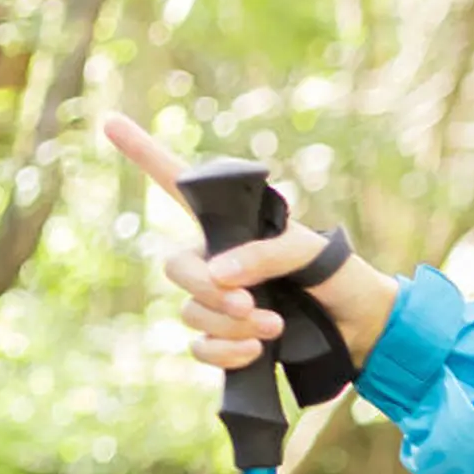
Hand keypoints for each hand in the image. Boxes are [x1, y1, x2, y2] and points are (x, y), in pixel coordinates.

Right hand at [103, 114, 403, 373]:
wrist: (362, 328)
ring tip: (274, 324)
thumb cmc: (339, 277)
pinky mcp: (227, 339)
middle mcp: (215, 260)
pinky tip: (254, 349)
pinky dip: (224, 351)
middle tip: (250, 303)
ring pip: (192, 312)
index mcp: (231, 225)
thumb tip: (219, 275)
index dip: (144, 153)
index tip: (111, 122)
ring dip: (229, 322)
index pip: (180, 185)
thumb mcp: (311, 252)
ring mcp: (218, 302)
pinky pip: (201, 347)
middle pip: (176, 268)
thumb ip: (265, 254)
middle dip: (207, 288)